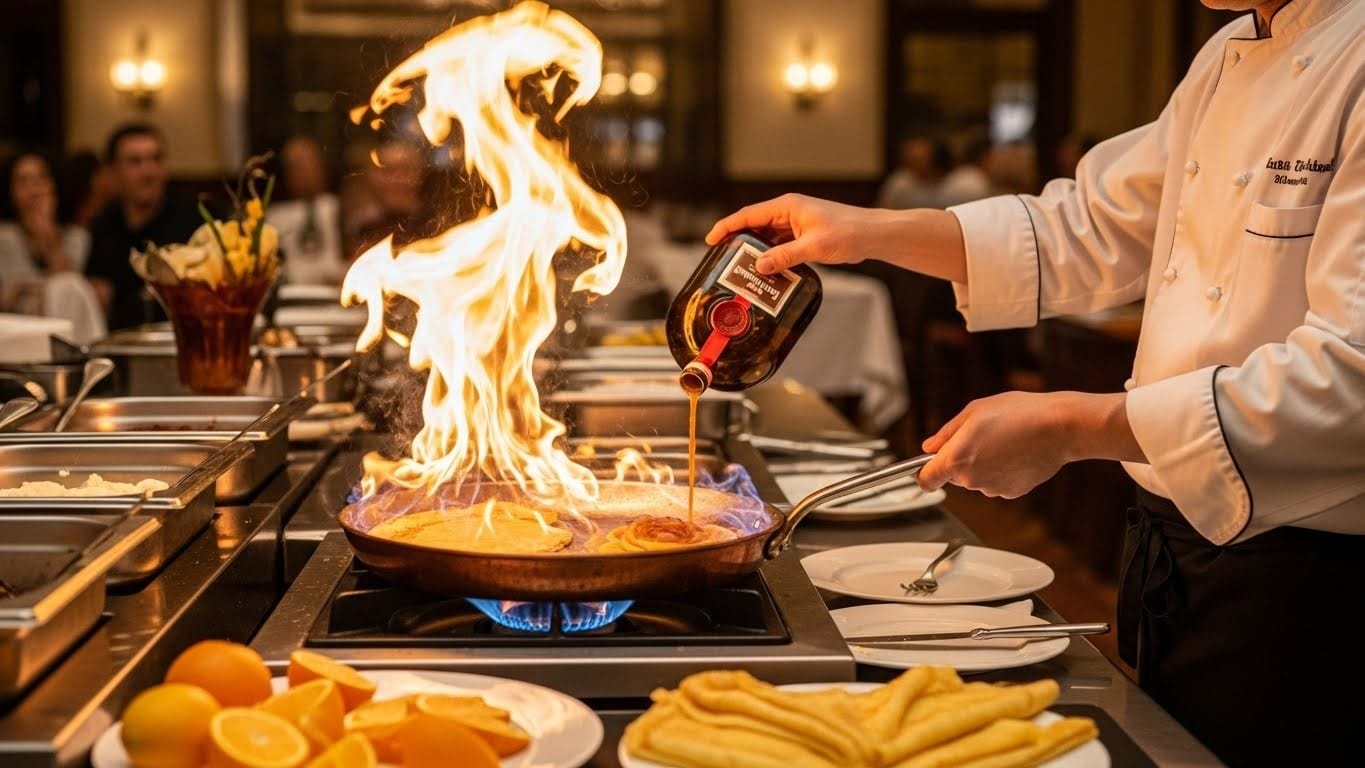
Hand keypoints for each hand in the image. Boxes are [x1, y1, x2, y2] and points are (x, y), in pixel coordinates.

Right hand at [705, 194, 967, 282]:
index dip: (727, 227)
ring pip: (767, 237)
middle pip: (754, 225)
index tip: (711, 240)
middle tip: (723, 259)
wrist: (874, 234)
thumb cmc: (849, 233)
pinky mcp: (804, 234)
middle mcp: (789, 211)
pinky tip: (766, 271)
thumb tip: (759, 266)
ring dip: (755, 251)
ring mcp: (796, 222)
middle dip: (737, 241)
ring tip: (740, 269)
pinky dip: (771, 256)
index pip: (748, 215)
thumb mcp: (814, 247)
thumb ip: (784, 256)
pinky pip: (780, 244)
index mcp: (787, 207)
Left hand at [917, 391, 1143, 497]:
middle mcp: (971, 480)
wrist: (1060, 427)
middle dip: (961, 459)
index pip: (925, 479)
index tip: (926, 467)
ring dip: (983, 465)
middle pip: (954, 476)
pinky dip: (1002, 472)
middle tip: (982, 436)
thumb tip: (929, 446)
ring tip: (1005, 441)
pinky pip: (997, 483)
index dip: (923, 473)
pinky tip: (1017, 453)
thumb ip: (946, 433)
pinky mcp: (1012, 493)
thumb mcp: (974, 412)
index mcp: (956, 458)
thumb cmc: (1018, 413)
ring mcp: (992, 489)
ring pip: (976, 479)